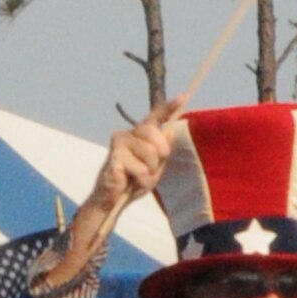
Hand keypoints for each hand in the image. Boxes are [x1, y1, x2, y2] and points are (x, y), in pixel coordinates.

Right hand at [91, 98, 183, 213]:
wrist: (114, 199)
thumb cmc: (133, 181)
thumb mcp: (155, 166)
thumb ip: (163, 149)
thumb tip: (171, 129)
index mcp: (140, 135)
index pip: (155, 117)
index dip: (168, 107)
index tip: (182, 98)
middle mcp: (128, 133)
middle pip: (154, 134)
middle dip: (159, 156)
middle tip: (149, 170)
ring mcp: (119, 143)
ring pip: (149, 153)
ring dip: (149, 172)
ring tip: (138, 177)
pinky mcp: (114, 156)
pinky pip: (140, 169)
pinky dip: (140, 180)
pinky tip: (128, 182)